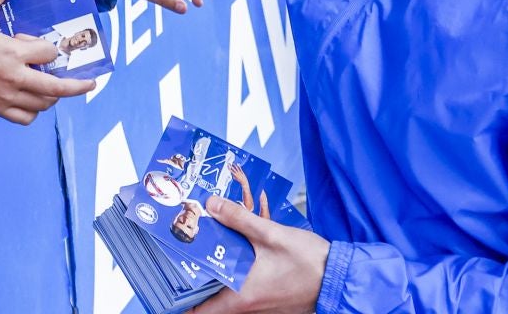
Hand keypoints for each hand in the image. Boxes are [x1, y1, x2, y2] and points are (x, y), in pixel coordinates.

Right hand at [0, 0, 93, 122]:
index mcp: (13, 52)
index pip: (48, 54)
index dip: (48, 48)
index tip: (36, 44)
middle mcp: (15, 78)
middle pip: (56, 88)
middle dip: (77, 86)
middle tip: (90, 83)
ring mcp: (7, 97)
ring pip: (42, 104)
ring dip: (53, 97)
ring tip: (54, 89)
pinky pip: (25, 118)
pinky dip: (33, 112)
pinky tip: (33, 103)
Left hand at [187, 196, 328, 313]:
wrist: (341, 276)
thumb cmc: (309, 260)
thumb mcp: (271, 234)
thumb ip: (239, 219)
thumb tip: (211, 204)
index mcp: (243, 296)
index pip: (201, 313)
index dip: (181, 305)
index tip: (167, 290)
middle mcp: (250, 307)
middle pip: (212, 303)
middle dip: (196, 283)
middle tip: (183, 257)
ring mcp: (262, 306)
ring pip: (229, 297)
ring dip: (217, 279)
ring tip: (205, 252)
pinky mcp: (272, 301)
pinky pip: (246, 293)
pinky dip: (235, 277)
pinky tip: (235, 255)